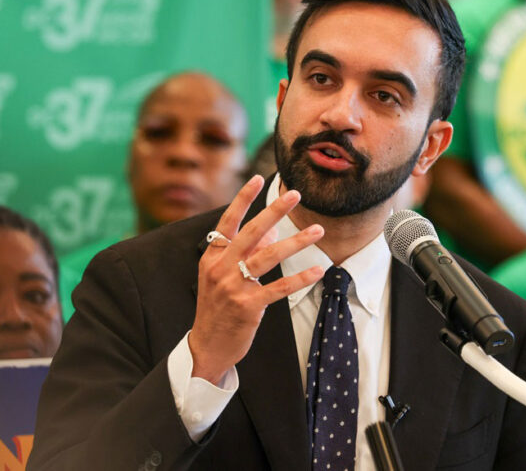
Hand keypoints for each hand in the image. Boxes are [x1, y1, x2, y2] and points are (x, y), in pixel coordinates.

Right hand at [189, 175, 325, 384]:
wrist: (207, 346)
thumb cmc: (218, 307)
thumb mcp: (222, 276)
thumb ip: (244, 252)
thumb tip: (271, 229)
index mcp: (211, 257)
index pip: (228, 221)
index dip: (243, 199)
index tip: (258, 180)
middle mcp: (220, 268)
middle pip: (251, 233)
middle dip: (275, 211)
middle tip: (296, 195)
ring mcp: (233, 287)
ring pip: (268, 257)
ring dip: (296, 242)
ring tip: (318, 231)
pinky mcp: (248, 306)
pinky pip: (279, 287)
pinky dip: (300, 278)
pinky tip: (317, 270)